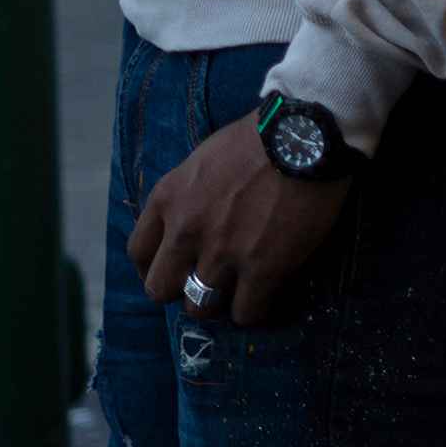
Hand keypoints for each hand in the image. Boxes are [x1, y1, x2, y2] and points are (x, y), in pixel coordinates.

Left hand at [129, 113, 349, 325]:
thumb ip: (188, 193)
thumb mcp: (203, 158)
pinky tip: (269, 296)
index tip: (175, 269)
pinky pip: (246, 312)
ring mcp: (223, 253)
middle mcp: (186, 231)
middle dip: (182, 290)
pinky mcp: (263, 268)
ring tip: (240, 292)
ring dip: (219, 303)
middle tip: (207, 283)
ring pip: (200, 308)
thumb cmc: (261, 136)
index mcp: (168, 198)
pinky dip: (255, 310)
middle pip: (160, 290)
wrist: (307, 134)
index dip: (154, 268)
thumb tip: (193, 217)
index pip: (139, 252)